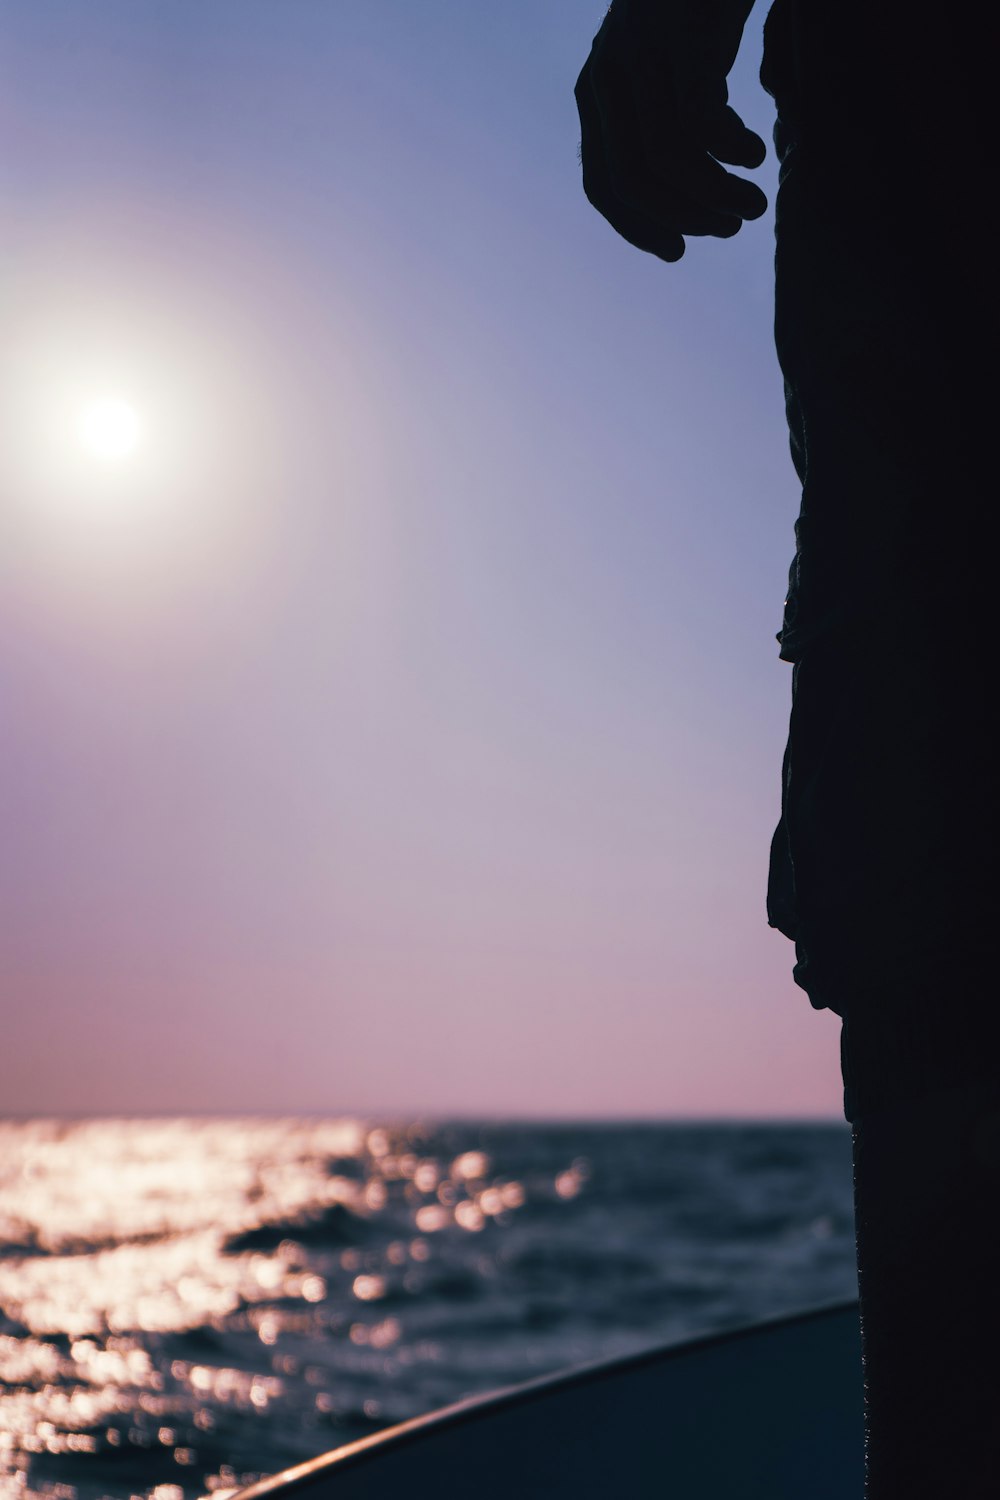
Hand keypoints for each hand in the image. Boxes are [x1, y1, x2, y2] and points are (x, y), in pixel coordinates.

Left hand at [575, 0, 767, 262]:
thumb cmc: (698, 6)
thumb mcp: (666, 68)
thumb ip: (660, 120)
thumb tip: (686, 198)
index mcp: (595, 91)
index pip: (601, 183)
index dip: (637, 227)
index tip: (679, 250)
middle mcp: (608, 75)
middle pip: (635, 179)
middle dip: (685, 216)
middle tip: (731, 226)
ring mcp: (643, 54)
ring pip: (669, 158)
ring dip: (716, 194)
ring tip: (753, 204)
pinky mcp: (685, 38)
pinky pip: (700, 121)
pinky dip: (730, 151)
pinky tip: (756, 154)